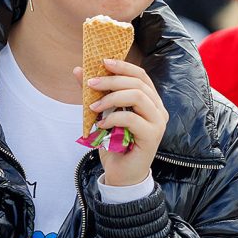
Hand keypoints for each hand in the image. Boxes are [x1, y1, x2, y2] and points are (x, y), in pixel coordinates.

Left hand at [74, 59, 167, 186]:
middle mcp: (159, 109)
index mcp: (150, 101)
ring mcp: (158, 122)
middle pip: (137, 83)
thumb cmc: (116, 145)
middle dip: (111, 80)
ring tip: (93, 106)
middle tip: (90, 83)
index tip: (102, 62)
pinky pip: (131, 118)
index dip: (123, 66)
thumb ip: (95, 93)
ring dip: (111, 97)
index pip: (141, 75)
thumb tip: (79, 70)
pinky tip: (101, 124)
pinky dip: (113, 118)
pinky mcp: (152, 135)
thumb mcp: (103, 114)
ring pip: (137, 96)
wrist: (122, 174)